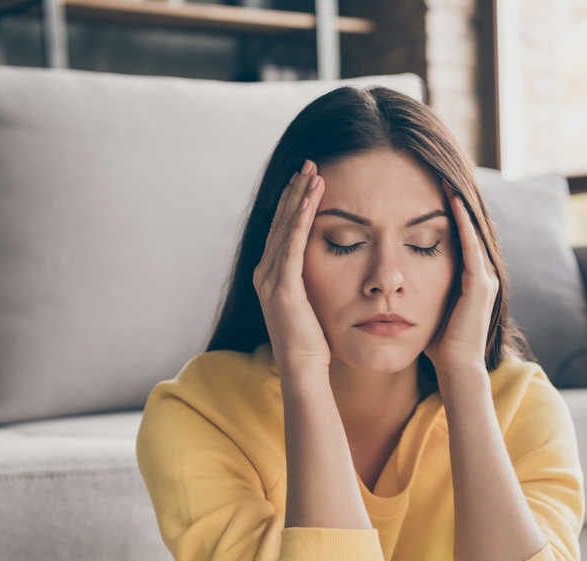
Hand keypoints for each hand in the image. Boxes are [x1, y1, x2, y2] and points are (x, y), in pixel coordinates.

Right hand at [252, 159, 330, 377]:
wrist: (303, 369)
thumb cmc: (312, 343)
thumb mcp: (309, 304)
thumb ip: (309, 283)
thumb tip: (322, 269)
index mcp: (270, 276)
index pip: (281, 231)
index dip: (293, 204)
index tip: (306, 180)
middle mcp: (264, 274)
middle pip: (280, 223)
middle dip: (294, 192)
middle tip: (308, 165)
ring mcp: (270, 280)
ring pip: (285, 229)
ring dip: (299, 198)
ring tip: (313, 173)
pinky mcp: (283, 288)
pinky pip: (292, 245)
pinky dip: (301, 220)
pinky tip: (311, 200)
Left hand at [425, 181, 499, 375]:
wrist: (457, 367)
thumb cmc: (440, 347)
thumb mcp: (428, 311)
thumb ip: (421, 295)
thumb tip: (399, 287)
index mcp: (471, 282)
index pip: (462, 241)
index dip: (451, 219)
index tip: (435, 197)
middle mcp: (482, 277)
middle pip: (470, 231)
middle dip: (458, 206)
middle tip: (442, 177)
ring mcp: (484, 279)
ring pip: (473, 233)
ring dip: (461, 207)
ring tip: (448, 181)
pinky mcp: (479, 284)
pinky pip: (471, 246)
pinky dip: (463, 223)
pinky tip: (453, 202)